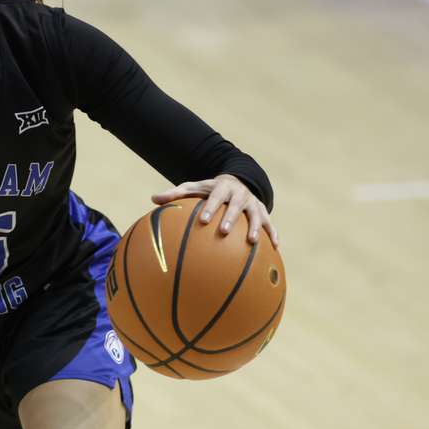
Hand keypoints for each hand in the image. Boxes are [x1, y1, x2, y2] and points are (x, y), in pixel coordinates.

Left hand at [152, 174, 278, 245]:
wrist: (237, 181)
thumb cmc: (209, 190)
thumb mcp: (193, 188)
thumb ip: (175, 193)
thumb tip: (153, 199)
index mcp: (222, 188)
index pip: (215, 197)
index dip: (210, 207)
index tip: (203, 220)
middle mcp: (240, 195)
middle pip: (235, 207)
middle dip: (231, 218)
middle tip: (224, 232)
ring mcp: (253, 204)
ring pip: (257, 215)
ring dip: (255, 228)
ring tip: (252, 242)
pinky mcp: (263, 212)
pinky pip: (271, 224)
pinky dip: (274, 234)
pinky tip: (276, 248)